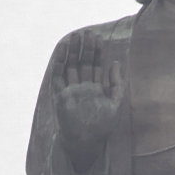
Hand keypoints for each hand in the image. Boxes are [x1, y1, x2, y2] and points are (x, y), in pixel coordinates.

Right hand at [52, 33, 123, 165]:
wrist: (85, 141)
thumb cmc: (101, 127)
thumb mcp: (115, 104)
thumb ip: (116, 84)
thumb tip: (116, 63)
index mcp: (95, 89)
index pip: (95, 66)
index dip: (97, 52)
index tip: (98, 38)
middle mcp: (82, 88)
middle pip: (83, 63)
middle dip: (85, 48)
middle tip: (87, 33)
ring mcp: (70, 90)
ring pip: (71, 66)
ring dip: (73, 51)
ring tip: (75, 37)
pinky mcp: (60, 95)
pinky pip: (58, 75)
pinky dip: (60, 62)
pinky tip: (62, 49)